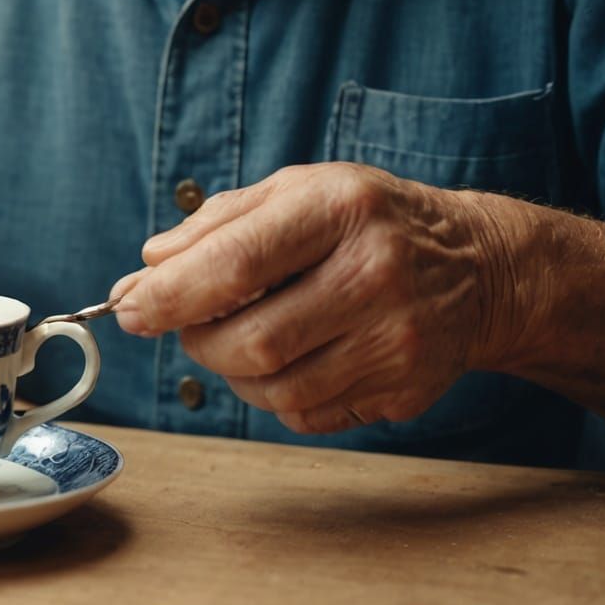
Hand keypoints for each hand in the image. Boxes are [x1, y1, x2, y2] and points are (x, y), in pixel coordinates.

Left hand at [109, 164, 514, 433]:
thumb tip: (149, 265)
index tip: (127, 307)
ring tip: (235, 336)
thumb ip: (218, 223)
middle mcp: (374, 274)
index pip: (235, 263)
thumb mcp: (298, 190)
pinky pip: (306, 415)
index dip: (169, 294)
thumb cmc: (367, 220)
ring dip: (230, 370)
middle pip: (251, 339)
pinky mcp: (405, 391)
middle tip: (186, 323)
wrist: (478, 267)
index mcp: (338, 209)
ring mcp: (396, 340)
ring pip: (274, 388)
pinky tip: (286, 359)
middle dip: (195, 339)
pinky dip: (273, 394)